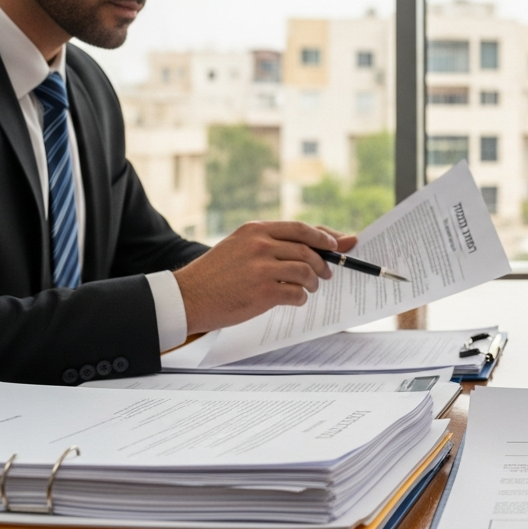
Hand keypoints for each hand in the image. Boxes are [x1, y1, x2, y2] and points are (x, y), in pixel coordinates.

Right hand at [175, 221, 354, 334]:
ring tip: (310, 288)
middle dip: (323, 263)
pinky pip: (297, 293)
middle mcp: (260, 245)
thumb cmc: (216, 274)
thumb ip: (271, 243)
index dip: (323, 236)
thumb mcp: (239, 246)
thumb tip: (309, 245)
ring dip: (314, 282)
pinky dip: (301, 298)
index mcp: (255, 230)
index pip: (300, 228)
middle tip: (326, 274)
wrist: (189, 297)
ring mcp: (262, 269)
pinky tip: (295, 300)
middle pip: (308, 250)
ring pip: (306, 271)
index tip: (338, 243)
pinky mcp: (263, 292)